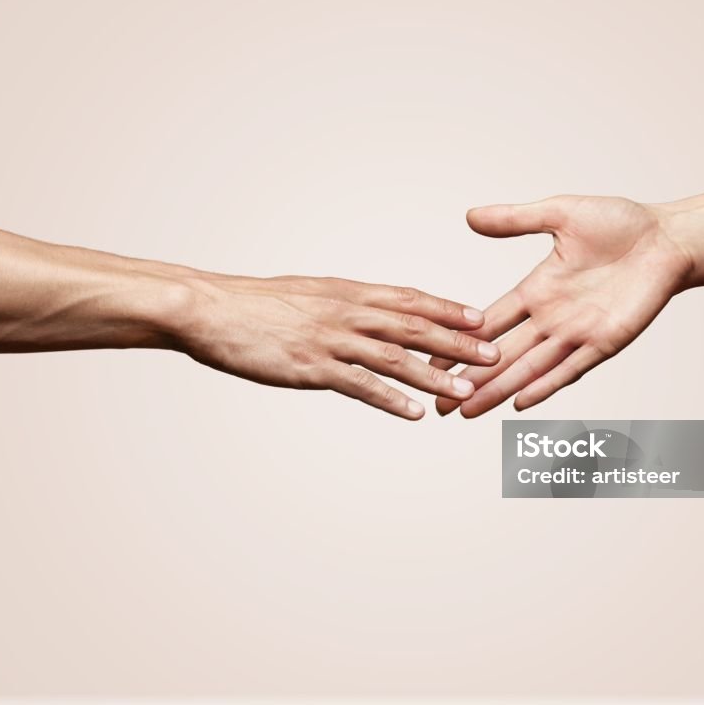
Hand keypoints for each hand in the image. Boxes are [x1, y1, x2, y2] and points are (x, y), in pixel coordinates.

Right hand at [171, 274, 500, 418]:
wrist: (210, 309)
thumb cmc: (254, 304)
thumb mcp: (306, 294)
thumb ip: (340, 304)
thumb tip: (364, 311)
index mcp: (346, 292)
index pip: (408, 299)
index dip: (447, 309)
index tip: (479, 318)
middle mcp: (346, 311)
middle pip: (413, 326)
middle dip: (457, 342)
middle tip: (493, 354)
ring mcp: (330, 339)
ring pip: (394, 356)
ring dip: (434, 374)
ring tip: (466, 390)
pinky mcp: (311, 366)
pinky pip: (359, 384)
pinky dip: (390, 399)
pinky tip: (415, 412)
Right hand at [432, 195, 693, 417]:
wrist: (670, 237)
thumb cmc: (622, 223)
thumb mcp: (560, 214)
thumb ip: (516, 220)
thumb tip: (470, 216)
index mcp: (537, 289)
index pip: (488, 322)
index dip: (458, 341)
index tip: (427, 357)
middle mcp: (552, 317)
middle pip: (500, 354)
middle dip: (469, 378)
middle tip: (438, 402)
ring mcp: (577, 333)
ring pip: (528, 368)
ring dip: (498, 390)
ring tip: (466, 410)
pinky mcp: (606, 341)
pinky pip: (570, 369)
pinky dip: (545, 386)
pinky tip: (519, 404)